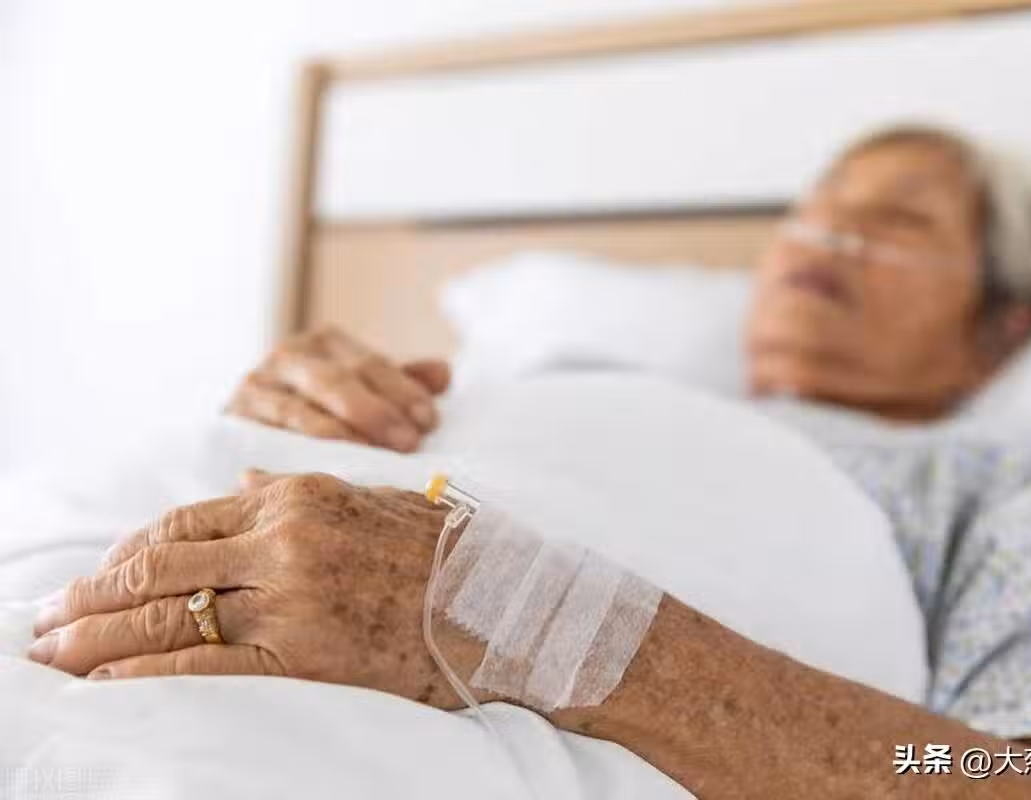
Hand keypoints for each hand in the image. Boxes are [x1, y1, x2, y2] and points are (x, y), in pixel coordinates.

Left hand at [29, 473, 478, 706]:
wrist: (496, 604)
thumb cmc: (437, 551)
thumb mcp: (367, 500)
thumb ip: (298, 490)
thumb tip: (243, 480)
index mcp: (298, 495)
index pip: (186, 518)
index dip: (131, 549)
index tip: (99, 573)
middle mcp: (284, 539)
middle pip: (160, 563)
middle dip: (91, 593)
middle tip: (45, 618)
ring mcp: (291, 596)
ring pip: (169, 612)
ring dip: (98, 635)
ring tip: (52, 652)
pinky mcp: (302, 653)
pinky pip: (205, 664)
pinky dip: (146, 675)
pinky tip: (107, 684)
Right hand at [227, 327, 450, 452]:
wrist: (249, 443)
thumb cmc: (322, 418)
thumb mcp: (367, 397)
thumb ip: (402, 384)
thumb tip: (444, 372)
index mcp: (327, 344)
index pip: (372, 364)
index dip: (404, 391)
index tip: (428, 421)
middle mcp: (289, 356)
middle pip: (337, 381)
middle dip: (375, 412)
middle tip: (407, 443)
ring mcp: (256, 387)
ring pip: (300, 410)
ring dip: (338, 436)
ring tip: (371, 459)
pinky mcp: (232, 421)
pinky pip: (266, 439)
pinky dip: (295, 456)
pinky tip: (320, 474)